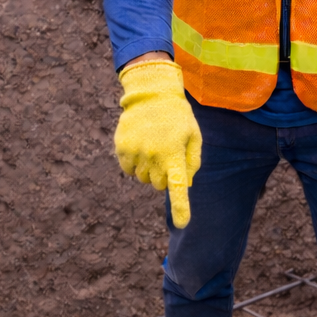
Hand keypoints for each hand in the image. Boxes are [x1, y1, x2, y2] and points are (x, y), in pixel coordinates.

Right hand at [114, 60, 201, 228]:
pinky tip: (140, 145)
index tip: (182, 223)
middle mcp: (154, 156)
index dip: (180, 207)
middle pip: (158, 185)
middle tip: (166, 154)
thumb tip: (184, 184)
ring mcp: (136, 152)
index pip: (177, 186)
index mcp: (174, 154)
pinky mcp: (122, 148)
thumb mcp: (194, 136)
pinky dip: (134, 163)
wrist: (152, 92)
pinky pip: (128, 169)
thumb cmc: (178, 117)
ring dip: (148, 169)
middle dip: (163, 175)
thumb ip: (192, 162)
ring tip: (153, 146)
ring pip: (142, 178)